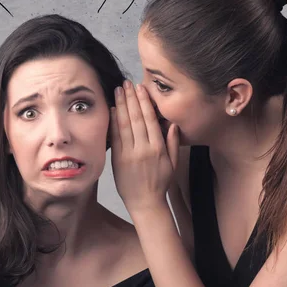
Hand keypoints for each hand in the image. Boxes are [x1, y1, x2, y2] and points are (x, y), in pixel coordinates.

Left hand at [110, 80, 179, 214]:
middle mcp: (143, 149)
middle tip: (126, 83)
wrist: (145, 203)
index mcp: (158, 148)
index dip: (144, 102)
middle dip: (131, 98)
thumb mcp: (173, 163)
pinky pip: (115, 137)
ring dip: (121, 105)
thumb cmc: (160, 183)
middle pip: (136, 118)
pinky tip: (113, 109)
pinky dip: (113, 122)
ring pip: (124, 125)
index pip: (150, 119)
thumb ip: (172, 143)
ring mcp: (129, 154)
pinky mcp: (118, 159)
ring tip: (118, 90)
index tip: (141, 88)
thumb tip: (172, 123)